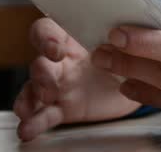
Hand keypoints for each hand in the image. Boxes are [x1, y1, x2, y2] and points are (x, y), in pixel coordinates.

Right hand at [13, 18, 139, 140]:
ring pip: (35, 88)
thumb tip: (121, 39)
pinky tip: (27, 129)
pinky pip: (44, 114)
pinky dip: (34, 122)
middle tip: (49, 89)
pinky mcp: (62, 107)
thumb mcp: (124, 45)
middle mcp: (59, 60)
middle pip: (39, 62)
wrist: (133, 82)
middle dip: (40, 75)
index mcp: (72, 37)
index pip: (47, 30)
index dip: (46, 38)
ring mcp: (58, 84)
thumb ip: (118, 42)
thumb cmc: (123, 54)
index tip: (56, 51)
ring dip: (30, 98)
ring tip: (28, 111)